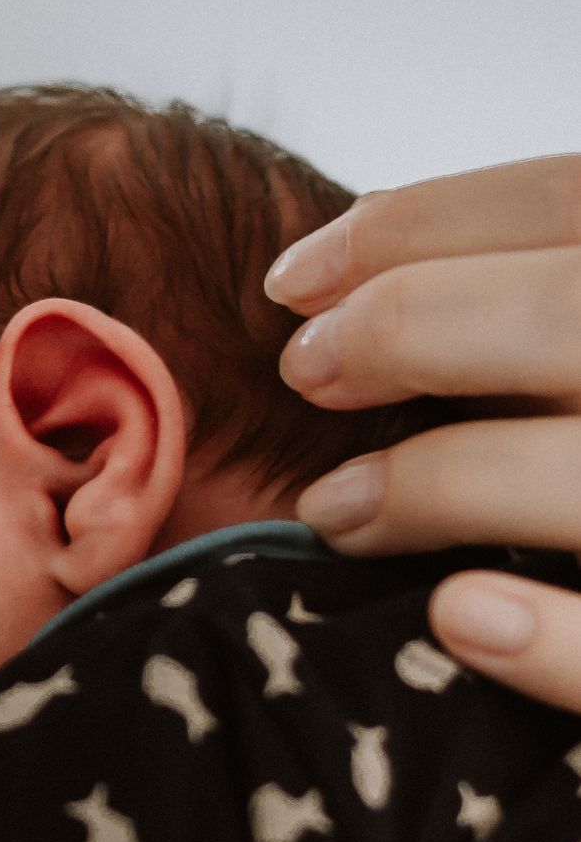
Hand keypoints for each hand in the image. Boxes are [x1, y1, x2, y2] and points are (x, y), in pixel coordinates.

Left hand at [267, 152, 580, 710]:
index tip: (291, 279)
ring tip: (335, 512)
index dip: (425, 223)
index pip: (572, 204)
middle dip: (412, 327)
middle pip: (575, 312)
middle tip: (303, 373)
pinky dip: (553, 638)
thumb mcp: (579, 373)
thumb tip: (341, 279)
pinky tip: (459, 617)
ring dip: (443, 479)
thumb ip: (526, 318)